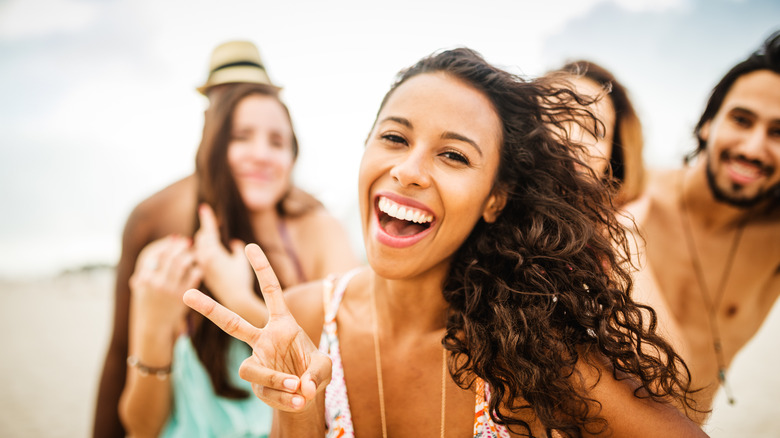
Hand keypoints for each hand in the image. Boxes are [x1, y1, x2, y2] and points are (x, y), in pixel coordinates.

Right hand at [130, 235, 201, 329]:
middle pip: (170, 256)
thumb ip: (149, 265)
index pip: (152, 252)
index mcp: (142, 277)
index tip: (174, 238)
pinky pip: (194, 275)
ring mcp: (169, 290)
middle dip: (180, 245)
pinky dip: (197, 268)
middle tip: (187, 241)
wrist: (152, 324)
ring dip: (190, 255)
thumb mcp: (140, 284)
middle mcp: (155, 283)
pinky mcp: (183, 297)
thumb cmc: (147, 300)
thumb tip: (170, 240)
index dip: (165, 243)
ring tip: (193, 253)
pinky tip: (197, 267)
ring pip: (183, 263)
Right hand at [183, 244, 331, 411]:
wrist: (305, 396)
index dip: (262, 270)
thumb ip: (316, 374)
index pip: (271, 292)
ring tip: (298, 388)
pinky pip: (263, 390)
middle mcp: (264, 340)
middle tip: (186, 294)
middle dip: (209, 309)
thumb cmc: (314, 373)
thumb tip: (299, 387)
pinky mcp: (256, 384)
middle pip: (232, 323)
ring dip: (274, 378)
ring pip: (248, 369)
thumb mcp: (324, 368)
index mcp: (282, 324)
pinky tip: (297, 400)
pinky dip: (282, 397)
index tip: (249, 246)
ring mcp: (257, 361)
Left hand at [193, 204, 254, 306]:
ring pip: (198, 248)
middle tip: (210, 221)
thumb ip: (237, 249)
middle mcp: (204, 258)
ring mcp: (202, 266)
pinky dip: (203, 252)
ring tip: (209, 236)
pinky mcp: (203, 273)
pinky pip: (199, 257)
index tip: (203, 207)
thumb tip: (234, 243)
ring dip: (203, 241)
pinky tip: (209, 253)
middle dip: (206, 229)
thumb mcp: (241, 260)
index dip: (207, 218)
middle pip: (200, 237)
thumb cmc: (241, 280)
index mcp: (213, 252)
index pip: (208, 230)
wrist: (234, 300)